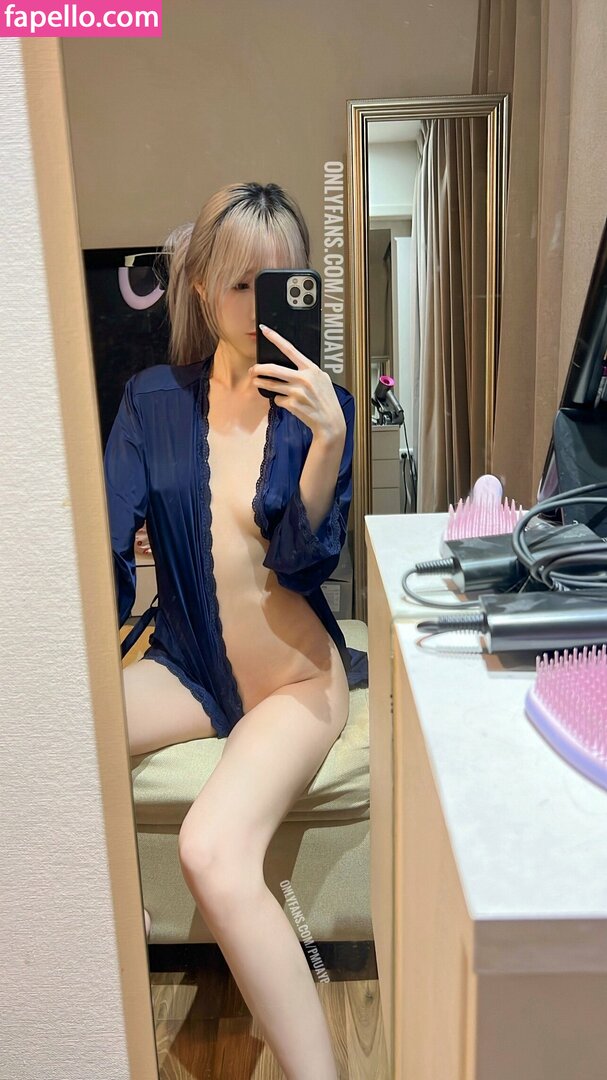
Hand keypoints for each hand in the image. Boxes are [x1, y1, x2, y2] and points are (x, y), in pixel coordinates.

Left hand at [249, 324, 345, 443]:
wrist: (330, 422)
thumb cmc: (326, 401)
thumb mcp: (322, 380)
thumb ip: (307, 372)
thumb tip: (290, 367)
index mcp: (311, 369)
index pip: (290, 349)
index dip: (275, 338)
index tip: (264, 330)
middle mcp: (303, 378)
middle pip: (273, 369)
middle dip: (258, 369)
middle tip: (252, 370)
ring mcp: (297, 392)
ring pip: (271, 385)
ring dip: (260, 383)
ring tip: (256, 382)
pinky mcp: (292, 404)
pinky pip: (278, 400)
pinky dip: (280, 401)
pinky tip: (288, 404)